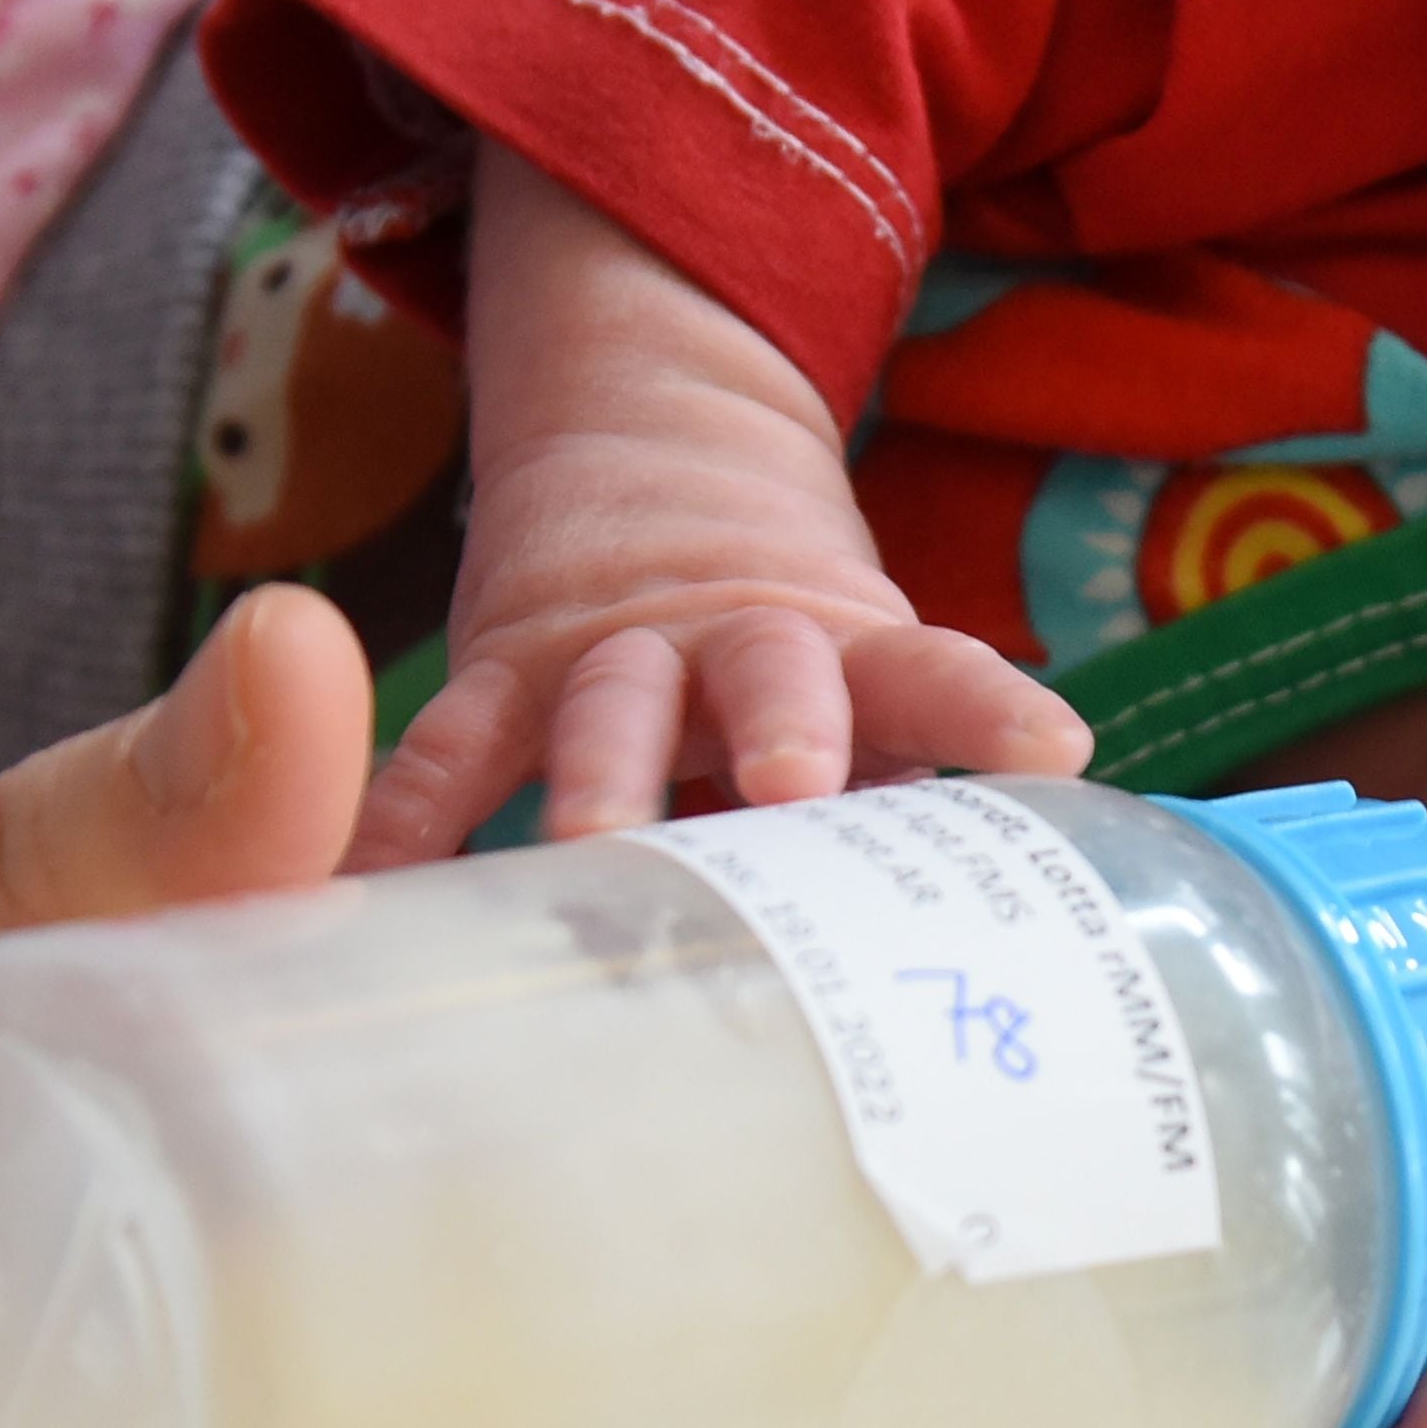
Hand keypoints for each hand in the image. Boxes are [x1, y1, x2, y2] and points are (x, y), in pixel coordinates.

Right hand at [351, 147, 1088, 866]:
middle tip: (793, 787)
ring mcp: (611, 649)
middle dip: (781, 727)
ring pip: (606, 702)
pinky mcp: (503, 664)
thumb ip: (897, 803)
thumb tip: (975, 967)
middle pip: (767, 669)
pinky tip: (373, 886)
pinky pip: (452, 742)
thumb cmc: (785, 661)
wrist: (651, 460)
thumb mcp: (857, 694)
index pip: (934, 676)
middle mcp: (735, 641)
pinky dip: (412, 813)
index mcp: (846, 649)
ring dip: (601, 771)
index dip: (989, 708)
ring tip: (590, 847)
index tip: (1053, 746)